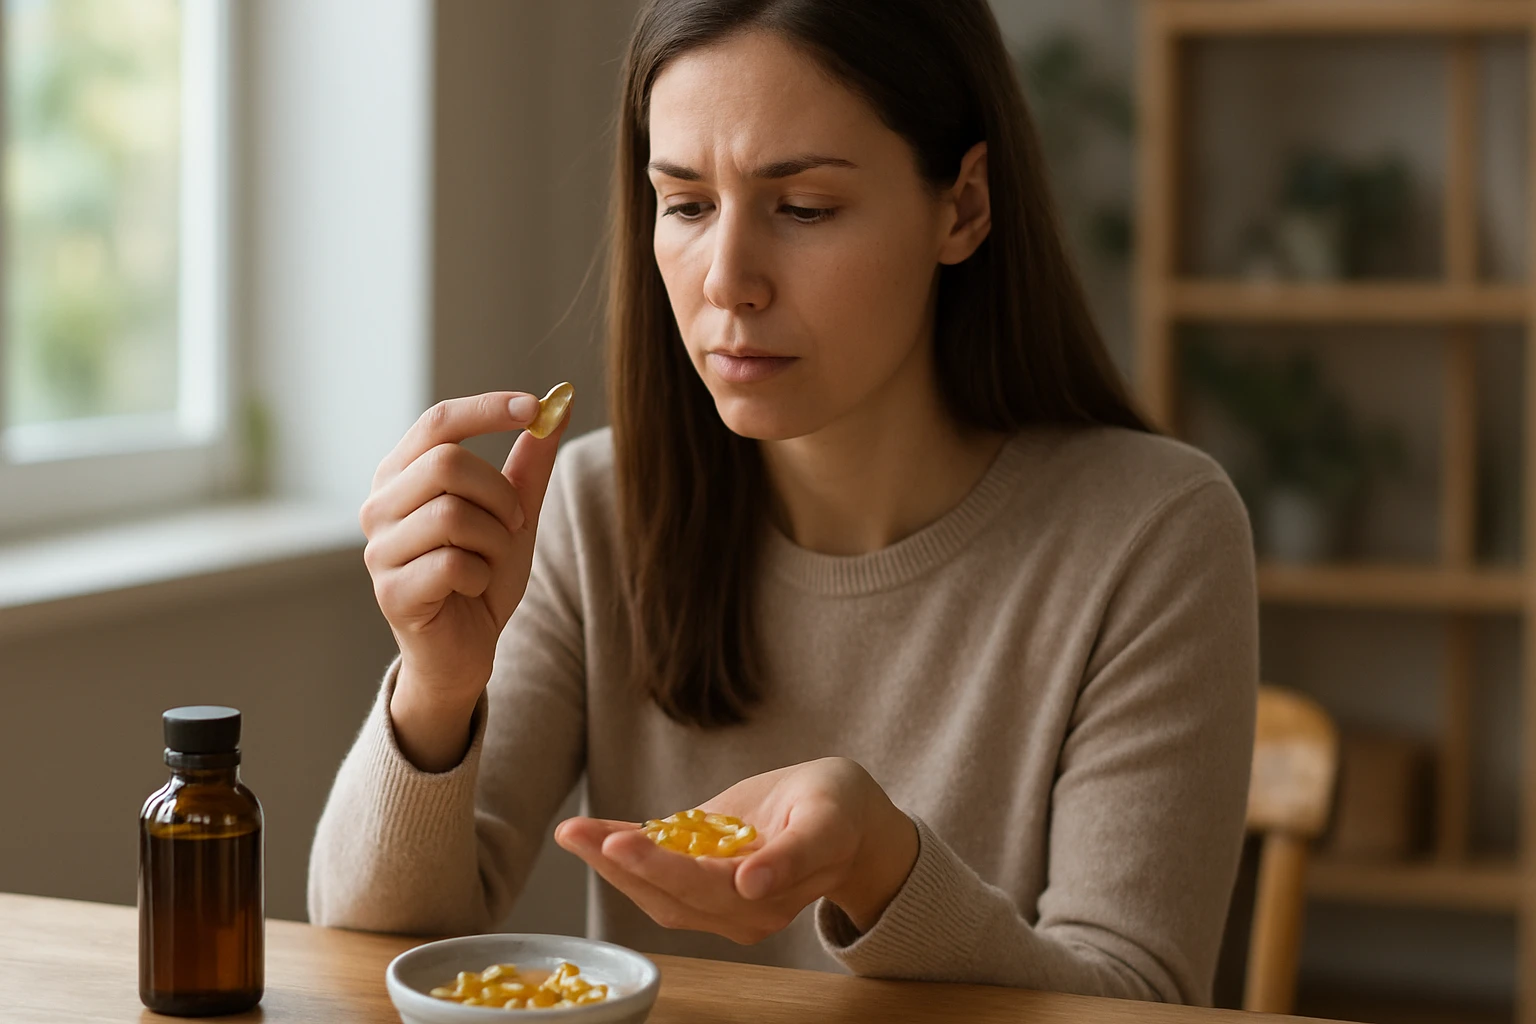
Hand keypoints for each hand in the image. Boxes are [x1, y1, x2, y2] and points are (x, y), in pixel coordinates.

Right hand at [360, 391, 570, 769]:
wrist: (465, 650)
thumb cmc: (481, 575)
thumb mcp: (514, 513)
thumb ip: (529, 463)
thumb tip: (560, 401)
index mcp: (401, 476)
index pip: (437, 423)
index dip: (487, 409)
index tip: (534, 407)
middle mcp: (378, 506)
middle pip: (445, 464)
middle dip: (498, 494)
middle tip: (514, 523)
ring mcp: (378, 550)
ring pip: (452, 515)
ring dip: (493, 540)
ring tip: (490, 560)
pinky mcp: (392, 592)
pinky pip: (453, 563)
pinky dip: (480, 575)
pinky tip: (472, 588)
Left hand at [554, 758, 918, 943]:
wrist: (846, 817)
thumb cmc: (841, 812)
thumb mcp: (829, 823)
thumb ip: (794, 856)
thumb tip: (751, 884)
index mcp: (767, 899)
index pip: (704, 888)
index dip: (661, 868)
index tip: (623, 842)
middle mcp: (735, 908)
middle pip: (668, 894)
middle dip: (618, 865)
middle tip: (577, 833)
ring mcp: (715, 894)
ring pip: (654, 888)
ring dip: (609, 861)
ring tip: (573, 832)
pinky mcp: (701, 871)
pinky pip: (657, 865)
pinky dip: (621, 849)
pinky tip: (588, 832)